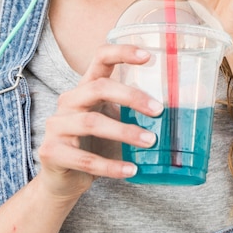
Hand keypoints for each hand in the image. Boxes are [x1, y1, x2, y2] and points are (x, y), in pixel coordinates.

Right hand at [37, 43, 161, 199]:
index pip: (99, 59)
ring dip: (125, 132)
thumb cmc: (94, 147)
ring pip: (92, 123)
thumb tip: (180, 111)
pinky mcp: (52, 152)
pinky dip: (111, 166)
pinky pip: (85, 159)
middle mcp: (68, 102)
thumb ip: (133, 114)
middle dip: (131, 96)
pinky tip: (131, 170)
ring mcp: (56, 126)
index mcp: (84, 89)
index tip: (148, 56)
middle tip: (159, 110)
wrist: (63, 180)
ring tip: (151, 141)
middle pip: (98, 88)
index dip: (121, 52)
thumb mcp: (112, 123)